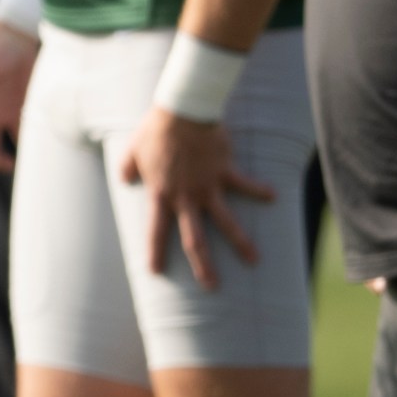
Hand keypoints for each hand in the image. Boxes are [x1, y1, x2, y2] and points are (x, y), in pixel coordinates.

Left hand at [117, 106, 275, 289]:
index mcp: (162, 193)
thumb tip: (123, 179)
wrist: (183, 110)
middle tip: (211, 287)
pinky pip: (245, 184)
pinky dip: (259, 190)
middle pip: (195, 238)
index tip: (155, 271)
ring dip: (241, 242)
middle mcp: (186, 197)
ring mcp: (208, 187)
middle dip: (203, 265)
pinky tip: (273, 196)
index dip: (155, 251)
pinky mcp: (225, 172)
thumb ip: (127, 167)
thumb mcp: (134, 148)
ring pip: (226, 222)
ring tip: (254, 260)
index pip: (156, 229)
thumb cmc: (156, 129)